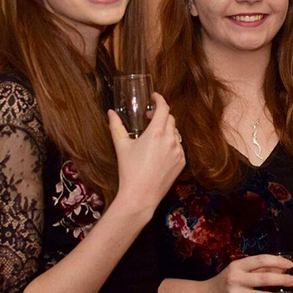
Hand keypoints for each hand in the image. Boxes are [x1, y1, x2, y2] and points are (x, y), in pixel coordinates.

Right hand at [108, 92, 184, 210]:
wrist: (141, 196)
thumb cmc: (129, 170)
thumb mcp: (121, 146)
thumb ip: (116, 126)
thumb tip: (110, 112)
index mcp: (157, 132)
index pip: (164, 108)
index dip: (159, 99)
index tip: (154, 97)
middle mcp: (171, 139)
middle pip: (170, 119)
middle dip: (160, 115)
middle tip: (148, 118)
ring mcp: (179, 151)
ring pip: (175, 133)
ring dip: (166, 130)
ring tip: (153, 136)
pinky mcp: (182, 162)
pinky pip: (178, 147)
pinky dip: (171, 144)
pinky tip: (159, 151)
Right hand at [205, 254, 292, 292]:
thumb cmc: (223, 283)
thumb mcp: (237, 271)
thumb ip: (256, 270)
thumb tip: (280, 269)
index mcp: (237, 266)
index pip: (261, 260)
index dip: (277, 261)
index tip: (290, 265)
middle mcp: (236, 279)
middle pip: (264, 278)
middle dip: (283, 280)